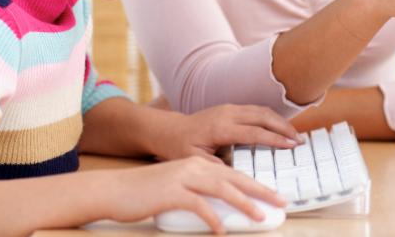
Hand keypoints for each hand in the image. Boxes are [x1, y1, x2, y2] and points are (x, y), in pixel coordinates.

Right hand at [105, 157, 284, 233]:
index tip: (274, 196)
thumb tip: (222, 209)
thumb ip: (199, 192)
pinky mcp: (172, 192)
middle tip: (280, 202)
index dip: (256, 184)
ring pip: (223, 189)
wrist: (114, 190)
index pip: (234, 173)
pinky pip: (199, 206)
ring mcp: (183, 177)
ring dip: (244, 204)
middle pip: (235, 178)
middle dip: (261, 191)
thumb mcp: (177, 188)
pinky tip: (221, 231)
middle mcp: (194, 166)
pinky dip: (213, 219)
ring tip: (259, 216)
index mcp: (198, 163)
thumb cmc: (145, 193)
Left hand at [155, 104, 301, 160]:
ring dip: (280, 120)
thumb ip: (216, 165)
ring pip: (261, 110)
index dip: (274, 138)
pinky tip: (280, 127)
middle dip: (284, 127)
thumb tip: (236, 174)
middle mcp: (227, 113)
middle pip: (263, 116)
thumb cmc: (180, 146)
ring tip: (294, 134)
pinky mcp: (231, 108)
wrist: (169, 129)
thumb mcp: (194, 160)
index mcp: (220, 127)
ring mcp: (230, 108)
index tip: (291, 144)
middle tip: (300, 140)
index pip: (254, 132)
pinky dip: (271, 117)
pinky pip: (256, 109)